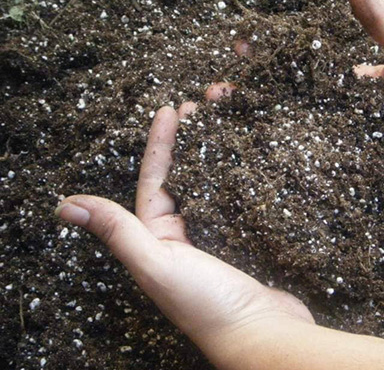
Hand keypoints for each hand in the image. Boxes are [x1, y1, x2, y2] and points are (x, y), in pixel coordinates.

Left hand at [55, 104, 312, 359]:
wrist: (264, 334)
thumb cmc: (207, 303)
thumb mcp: (157, 263)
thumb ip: (118, 232)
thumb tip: (65, 203)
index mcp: (158, 240)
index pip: (154, 181)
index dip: (161, 143)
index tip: (172, 108)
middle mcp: (184, 239)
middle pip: (185, 177)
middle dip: (192, 139)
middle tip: (206, 104)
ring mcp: (217, 239)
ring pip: (214, 185)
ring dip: (219, 152)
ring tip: (231, 121)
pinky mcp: (246, 242)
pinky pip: (239, 201)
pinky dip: (244, 177)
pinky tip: (255, 159)